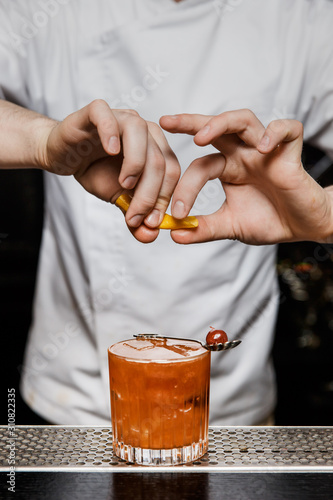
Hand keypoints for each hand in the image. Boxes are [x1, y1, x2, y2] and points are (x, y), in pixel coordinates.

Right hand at [39, 100, 180, 242]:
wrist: (63, 156)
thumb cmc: (95, 171)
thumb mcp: (118, 197)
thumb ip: (134, 214)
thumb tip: (149, 236)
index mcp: (155, 147)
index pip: (171, 171)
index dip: (164, 198)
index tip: (152, 223)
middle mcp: (143, 129)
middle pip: (158, 158)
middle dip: (149, 192)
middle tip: (135, 216)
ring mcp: (120, 116)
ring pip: (140, 132)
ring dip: (136, 163)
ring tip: (125, 185)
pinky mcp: (95, 111)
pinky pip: (106, 115)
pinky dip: (110, 132)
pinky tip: (110, 151)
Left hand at [160, 109, 332, 244]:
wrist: (303, 227)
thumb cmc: (269, 221)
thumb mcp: (231, 226)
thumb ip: (204, 228)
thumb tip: (173, 234)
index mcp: (228, 168)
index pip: (199, 164)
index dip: (185, 186)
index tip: (177, 213)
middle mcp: (243, 154)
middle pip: (215, 127)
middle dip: (190, 122)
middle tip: (166, 122)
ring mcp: (266, 150)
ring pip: (243, 120)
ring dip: (220, 123)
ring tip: (200, 138)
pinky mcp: (290, 152)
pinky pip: (287, 129)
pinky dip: (275, 132)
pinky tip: (262, 148)